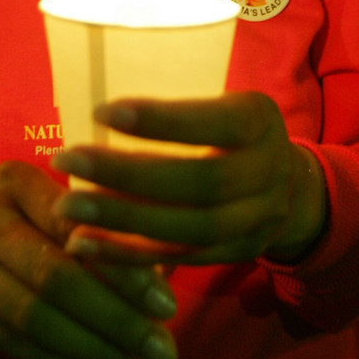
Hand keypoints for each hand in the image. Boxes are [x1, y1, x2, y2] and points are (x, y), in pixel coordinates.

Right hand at [0, 161, 177, 358]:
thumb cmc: (40, 214)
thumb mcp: (68, 200)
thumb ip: (111, 224)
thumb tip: (171, 267)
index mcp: (16, 181)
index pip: (75, 229)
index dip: (122, 268)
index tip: (167, 303)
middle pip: (52, 277)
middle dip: (114, 319)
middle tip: (163, 348)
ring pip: (33, 319)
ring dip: (94, 351)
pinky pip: (20, 346)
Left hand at [51, 92, 326, 265]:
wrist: (292, 187)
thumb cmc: (231, 130)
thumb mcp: (224, 102)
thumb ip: (179, 104)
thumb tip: (94, 100)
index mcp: (260, 120)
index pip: (215, 122)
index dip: (160, 121)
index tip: (101, 111)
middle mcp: (267, 172)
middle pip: (198, 181)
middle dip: (126, 173)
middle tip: (66, 159)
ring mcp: (256, 221)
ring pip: (188, 228)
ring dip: (120, 220)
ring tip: (66, 206)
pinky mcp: (236, 254)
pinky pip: (179, 259)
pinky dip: (126, 255)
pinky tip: (82, 243)